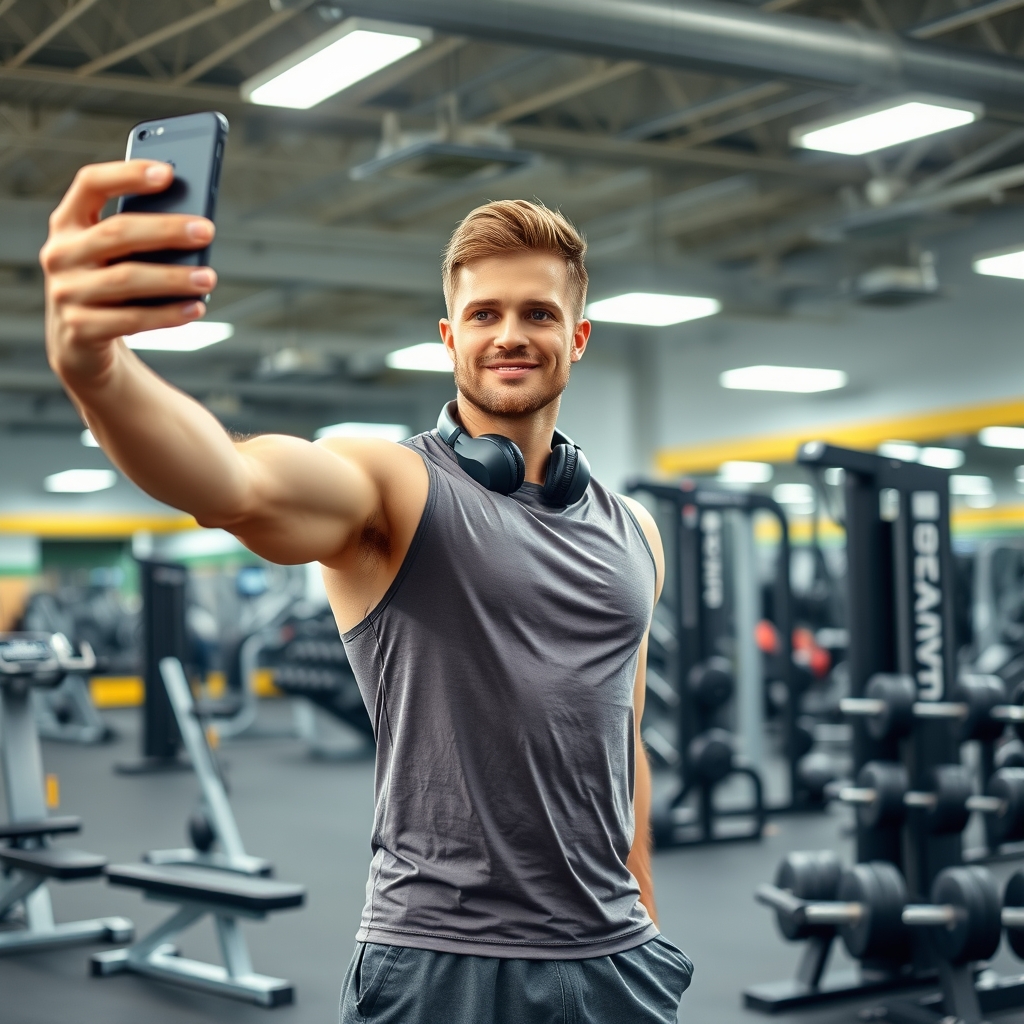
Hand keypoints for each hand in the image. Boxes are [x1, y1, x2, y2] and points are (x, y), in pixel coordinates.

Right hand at [40, 159, 217, 387]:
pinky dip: (168, 314)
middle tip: (207, 231)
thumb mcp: (115, 255)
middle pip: (117, 232)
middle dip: (165, 230)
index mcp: (68, 222)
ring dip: (173, 278)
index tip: (168, 172)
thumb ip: (140, 235)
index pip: (90, 184)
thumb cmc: (108, 283)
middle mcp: (61, 253)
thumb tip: (192, 227)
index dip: (127, 174)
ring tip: (208, 277)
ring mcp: (66, 292)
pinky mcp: (80, 329)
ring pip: (126, 278)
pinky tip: (195, 308)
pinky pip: (131, 319)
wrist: (79, 341)